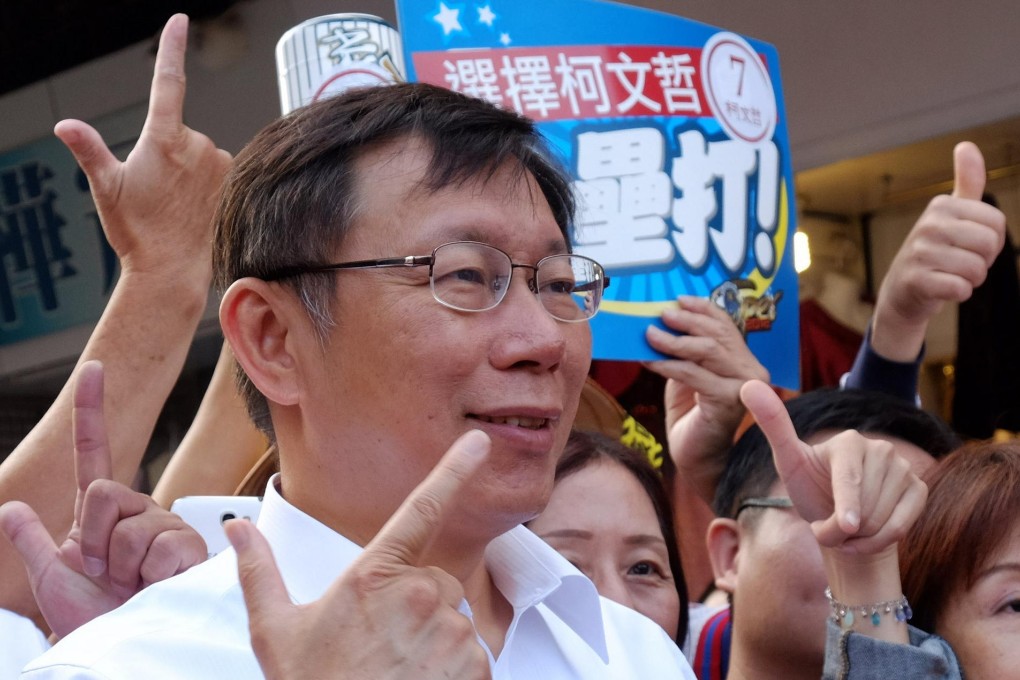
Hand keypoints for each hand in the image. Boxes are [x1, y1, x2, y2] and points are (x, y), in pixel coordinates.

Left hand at [0, 361, 207, 637]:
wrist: (127, 642)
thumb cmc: (94, 616)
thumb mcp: (50, 580)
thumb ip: (31, 541)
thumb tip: (9, 507)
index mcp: (102, 513)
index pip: (95, 452)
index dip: (92, 411)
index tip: (93, 370)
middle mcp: (138, 510)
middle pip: (105, 493)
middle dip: (93, 539)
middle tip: (102, 573)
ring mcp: (165, 526)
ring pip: (131, 524)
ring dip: (120, 564)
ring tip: (131, 584)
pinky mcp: (188, 547)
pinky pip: (160, 545)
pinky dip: (149, 573)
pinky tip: (155, 585)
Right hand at [53, 13, 231, 284]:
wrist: (173, 272)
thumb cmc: (138, 233)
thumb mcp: (106, 188)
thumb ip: (90, 151)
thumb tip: (66, 125)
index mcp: (164, 139)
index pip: (167, 82)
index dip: (171, 47)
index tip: (178, 20)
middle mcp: (199, 144)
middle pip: (183, 134)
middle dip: (172, 156)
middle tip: (161, 192)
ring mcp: (222, 164)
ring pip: (204, 155)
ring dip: (193, 173)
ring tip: (181, 206)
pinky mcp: (239, 182)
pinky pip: (224, 173)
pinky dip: (213, 186)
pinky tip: (202, 210)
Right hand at [227, 430, 492, 679]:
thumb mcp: (276, 632)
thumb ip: (260, 572)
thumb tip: (237, 529)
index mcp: (374, 576)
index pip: (422, 508)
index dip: (454, 470)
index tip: (479, 442)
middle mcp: (421, 595)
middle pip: (435, 580)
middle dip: (417, 604)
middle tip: (383, 642)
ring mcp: (452, 631)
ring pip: (454, 618)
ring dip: (435, 638)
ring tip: (398, 669)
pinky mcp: (476, 665)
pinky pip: (474, 654)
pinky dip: (454, 668)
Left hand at [644, 296, 769, 501]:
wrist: (698, 458)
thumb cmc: (691, 416)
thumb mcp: (687, 375)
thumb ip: (682, 351)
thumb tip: (658, 322)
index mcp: (745, 360)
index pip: (726, 325)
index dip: (703, 309)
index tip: (679, 299)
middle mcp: (752, 371)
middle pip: (717, 334)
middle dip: (687, 321)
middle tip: (661, 314)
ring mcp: (744, 387)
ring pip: (706, 351)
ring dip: (673, 340)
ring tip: (649, 334)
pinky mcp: (728, 402)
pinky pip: (692, 375)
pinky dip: (667, 364)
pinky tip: (648, 359)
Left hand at [739, 380, 926, 554]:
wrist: (838, 517)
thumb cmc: (809, 487)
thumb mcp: (788, 461)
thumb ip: (772, 425)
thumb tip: (748, 384)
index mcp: (849, 441)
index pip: (849, 479)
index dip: (846, 507)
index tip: (846, 526)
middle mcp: (880, 448)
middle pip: (865, 506)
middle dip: (841, 529)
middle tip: (828, 522)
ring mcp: (903, 468)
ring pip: (883, 519)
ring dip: (858, 537)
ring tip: (846, 527)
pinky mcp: (917, 488)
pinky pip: (903, 525)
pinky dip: (881, 541)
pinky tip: (865, 537)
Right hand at [871, 141, 1005, 361]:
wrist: (902, 291)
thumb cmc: (936, 251)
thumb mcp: (950, 215)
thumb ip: (966, 182)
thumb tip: (966, 144)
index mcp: (941, 206)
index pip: (997, 223)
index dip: (991, 241)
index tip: (969, 244)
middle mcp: (928, 225)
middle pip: (989, 244)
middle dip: (983, 261)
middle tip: (960, 262)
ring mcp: (919, 253)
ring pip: (976, 269)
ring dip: (971, 279)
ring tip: (949, 275)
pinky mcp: (916, 280)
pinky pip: (961, 288)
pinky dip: (958, 294)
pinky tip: (942, 289)